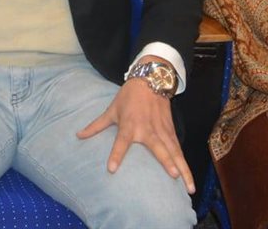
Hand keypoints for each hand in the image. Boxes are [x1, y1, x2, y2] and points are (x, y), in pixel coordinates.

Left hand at [77, 67, 194, 193]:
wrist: (151, 79)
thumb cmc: (128, 96)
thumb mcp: (111, 110)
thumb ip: (96, 126)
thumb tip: (78, 135)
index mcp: (129, 125)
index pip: (121, 142)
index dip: (116, 154)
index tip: (112, 169)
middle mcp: (148, 129)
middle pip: (158, 147)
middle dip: (167, 161)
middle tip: (173, 175)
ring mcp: (162, 131)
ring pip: (175, 152)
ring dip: (183, 168)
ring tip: (190, 187)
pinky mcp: (171, 131)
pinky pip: (178, 149)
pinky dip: (184, 163)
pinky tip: (188, 179)